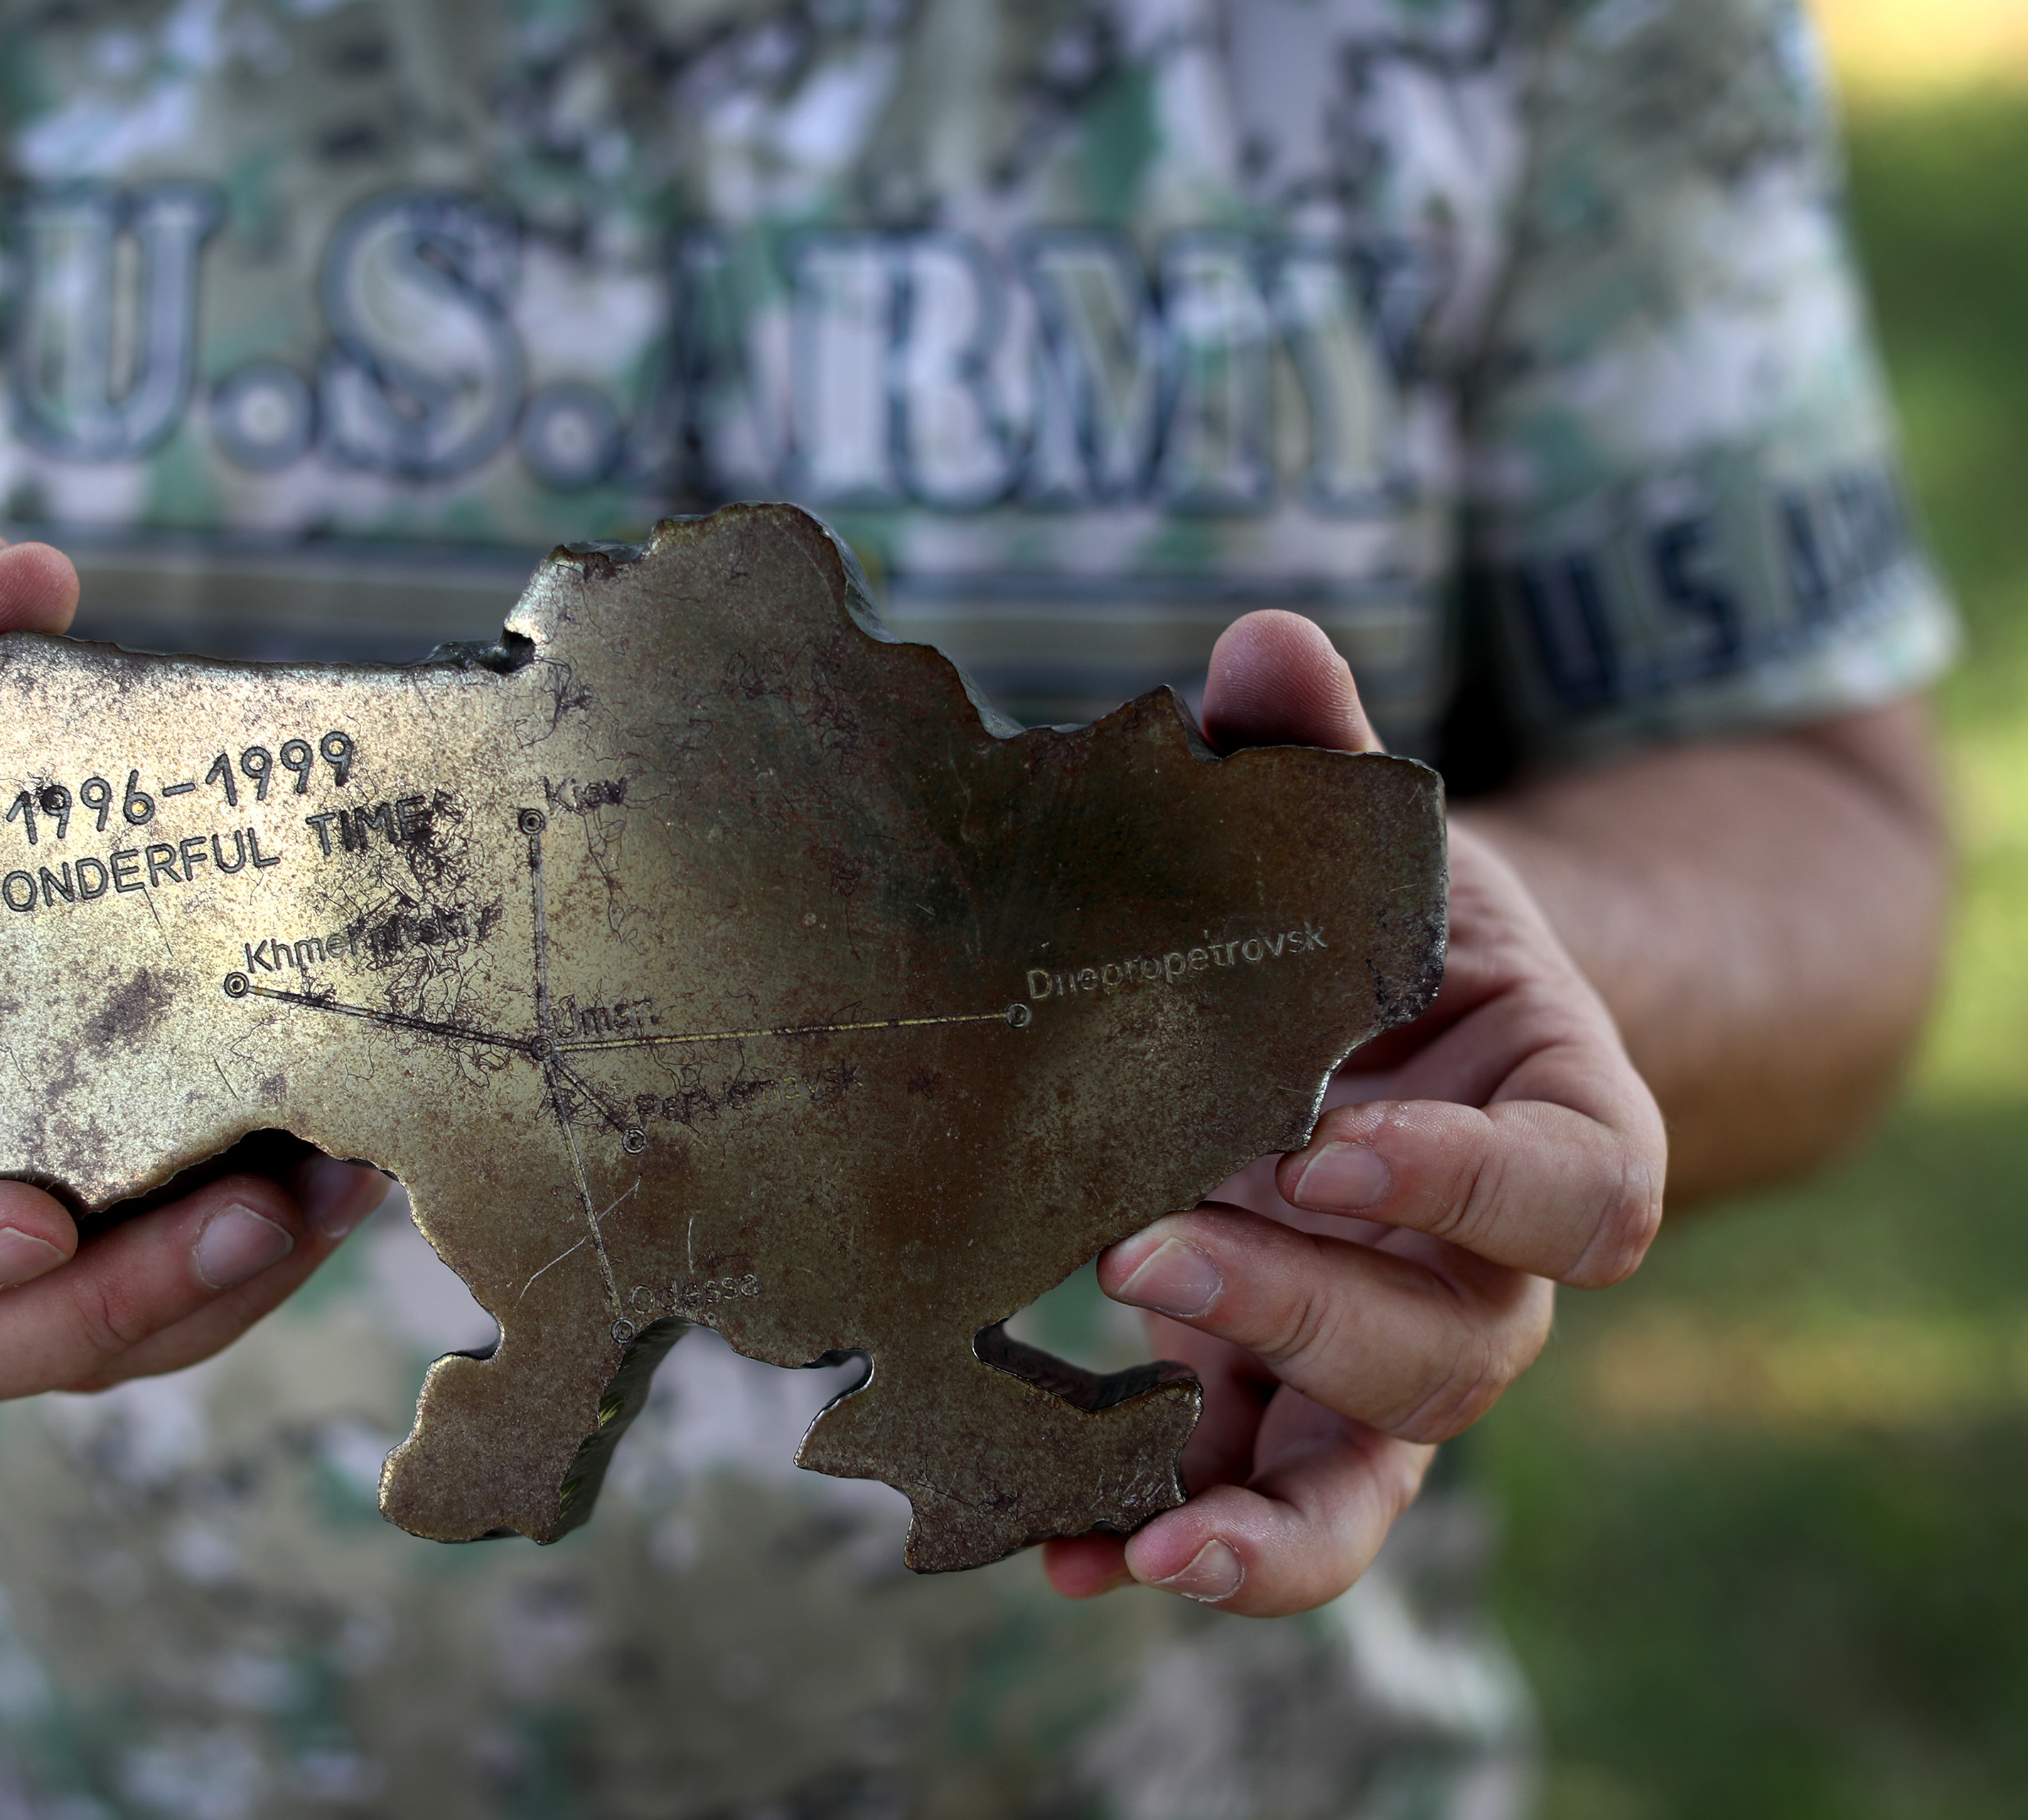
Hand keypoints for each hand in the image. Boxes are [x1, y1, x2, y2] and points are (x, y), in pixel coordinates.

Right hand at [0, 524, 388, 1412]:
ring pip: (76, 1350)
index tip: (30, 1223)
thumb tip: (13, 572)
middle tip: (256, 1214)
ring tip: (337, 1192)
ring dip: (210, 1302)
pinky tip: (349, 1173)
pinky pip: (153, 1308)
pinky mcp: (83, 1245)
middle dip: (110, 1305)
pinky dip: (251, 1270)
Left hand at [1041, 611, 1664, 1614]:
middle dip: (1305, 1308)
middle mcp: (1488, 1277)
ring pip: (1370, 1481)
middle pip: (1452, 1346)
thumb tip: (1259, 640)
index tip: (1338, 1137)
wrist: (1383, 1045)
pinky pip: (1261, 1509)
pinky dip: (1177, 1543)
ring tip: (1138, 1540)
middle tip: (1145, 1252)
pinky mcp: (1291, 1419)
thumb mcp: (1374, 850)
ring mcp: (1391, 1369)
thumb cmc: (1390, 939)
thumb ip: (1319, 759)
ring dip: (1260, 1520)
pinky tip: (1071, 1561)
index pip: (1574, 1186)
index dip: (1471, 1176)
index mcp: (1558, 1129)